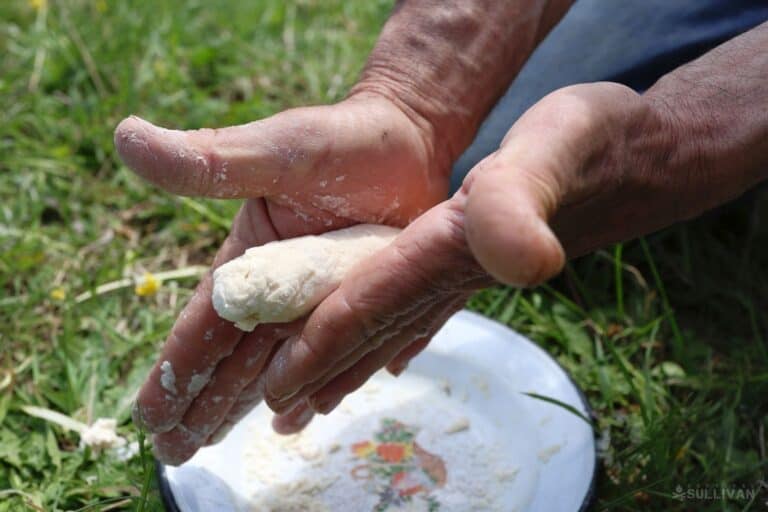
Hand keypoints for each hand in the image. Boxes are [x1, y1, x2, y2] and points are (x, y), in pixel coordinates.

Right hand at [115, 93, 449, 464]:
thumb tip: (125, 138)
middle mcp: (285, 287)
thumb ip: (211, 161)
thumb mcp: (277, 152)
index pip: (204, 328)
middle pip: (236, 359)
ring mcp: (327, 300)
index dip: (175, 372)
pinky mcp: (368, 303)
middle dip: (202, 405)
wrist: (413, 139)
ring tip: (222, 440)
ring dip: (255, 403)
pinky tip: (311, 409)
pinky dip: (324, 384)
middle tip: (173, 452)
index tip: (149, 418)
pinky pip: (343, 354)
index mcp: (252, 260)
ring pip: (284, 365)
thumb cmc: (345, 139)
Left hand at [261, 82, 708, 417]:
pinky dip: (393, 336)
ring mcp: (467, 273)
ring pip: (394, 329)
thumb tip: (525, 263)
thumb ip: (524, 202)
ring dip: (353, 365)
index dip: (324, 346)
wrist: (640, 159)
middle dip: (325, 373)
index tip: (278, 387)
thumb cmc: (596, 146)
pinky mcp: (476, 261)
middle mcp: (454, 272)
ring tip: (315, 399)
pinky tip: (389, 354)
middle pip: (375, 332)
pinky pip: (420, 309)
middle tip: (276, 414)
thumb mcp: (555, 150)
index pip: (375, 306)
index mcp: (453, 249)